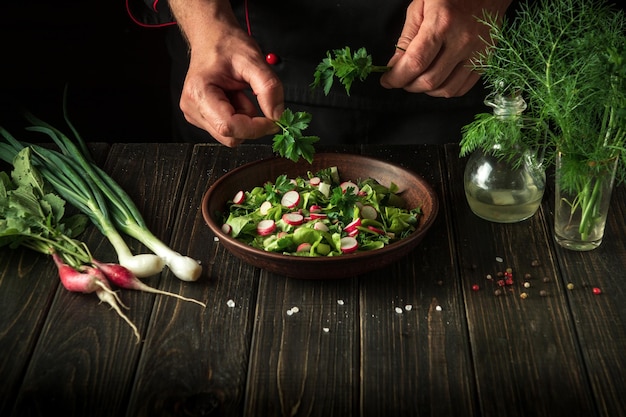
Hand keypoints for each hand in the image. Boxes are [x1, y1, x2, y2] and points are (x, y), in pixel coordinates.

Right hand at [169, 0, 283, 145]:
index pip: (229, 127)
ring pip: (231, 136)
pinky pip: (229, 129)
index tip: (274, 120)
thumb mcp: (254, 60)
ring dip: (244, 119)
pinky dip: (239, 117)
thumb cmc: (227, 45)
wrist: (212, 37)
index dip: (255, 128)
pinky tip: (234, 98)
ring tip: (239, 93)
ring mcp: (196, 115)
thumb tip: (277, 115)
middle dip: (250, 123)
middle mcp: (192, 108)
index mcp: (199, 93)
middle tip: (251, 97)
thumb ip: (269, 88)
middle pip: (230, 137)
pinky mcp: (202, 118)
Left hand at [380, 0, 511, 97]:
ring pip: (446, 89)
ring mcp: (477, 51)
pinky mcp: (486, 59)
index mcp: (442, 22)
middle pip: (430, 80)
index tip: (388, 80)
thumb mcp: (420, 5)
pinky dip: (445, 90)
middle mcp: (462, 39)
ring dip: (426, 90)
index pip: (415, 62)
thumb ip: (406, 38)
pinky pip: (463, 88)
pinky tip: (437, 80)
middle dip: (408, 85)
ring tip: (418, 79)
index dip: (397, 77)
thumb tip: (395, 65)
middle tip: (401, 78)